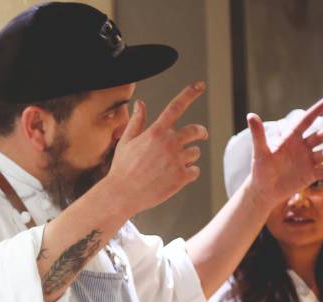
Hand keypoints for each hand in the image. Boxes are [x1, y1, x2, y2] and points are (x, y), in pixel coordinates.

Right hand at [105, 81, 208, 211]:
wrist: (122, 194)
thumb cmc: (122, 168)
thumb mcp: (126, 142)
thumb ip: (137, 121)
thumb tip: (140, 104)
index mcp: (156, 132)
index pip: (176, 107)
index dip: (189, 94)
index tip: (200, 85)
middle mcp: (169, 143)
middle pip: (196, 130)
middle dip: (200, 132)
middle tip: (201, 135)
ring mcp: (177, 160)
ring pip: (195, 153)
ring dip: (189, 157)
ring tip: (172, 166)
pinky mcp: (181, 177)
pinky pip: (195, 171)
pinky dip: (188, 173)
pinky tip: (174, 177)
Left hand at [244, 97, 322, 208]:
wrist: (264, 190)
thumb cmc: (261, 168)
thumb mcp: (260, 152)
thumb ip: (258, 134)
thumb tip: (250, 115)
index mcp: (291, 138)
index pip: (305, 121)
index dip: (316, 110)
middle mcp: (303, 147)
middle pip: (319, 136)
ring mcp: (308, 160)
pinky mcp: (311, 174)